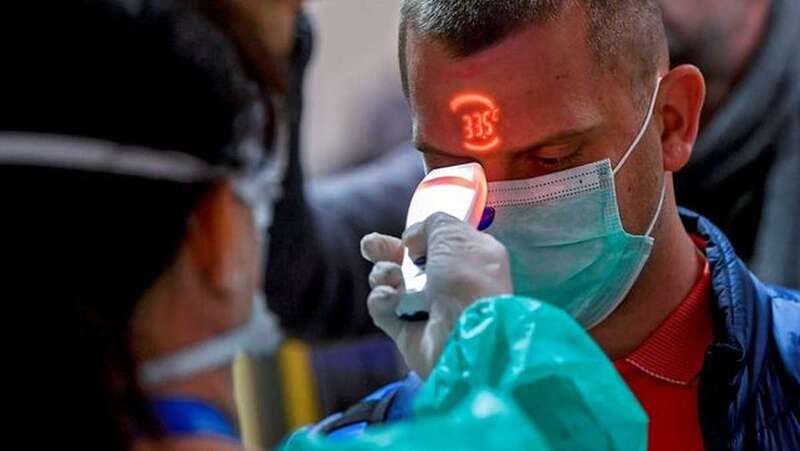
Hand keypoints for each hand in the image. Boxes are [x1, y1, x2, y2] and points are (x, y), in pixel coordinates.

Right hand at [361, 212, 511, 378]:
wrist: (464, 334)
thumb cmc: (466, 279)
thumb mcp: (453, 233)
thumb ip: (431, 224)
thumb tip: (413, 239)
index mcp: (469, 259)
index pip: (439, 243)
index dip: (420, 236)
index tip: (409, 236)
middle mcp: (448, 283)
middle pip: (406, 261)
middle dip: (384, 250)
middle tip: (371, 246)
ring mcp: (426, 308)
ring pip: (390, 282)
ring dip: (383, 272)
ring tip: (392, 275)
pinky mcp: (406, 331)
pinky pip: (383, 308)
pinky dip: (382, 299)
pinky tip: (391, 298)